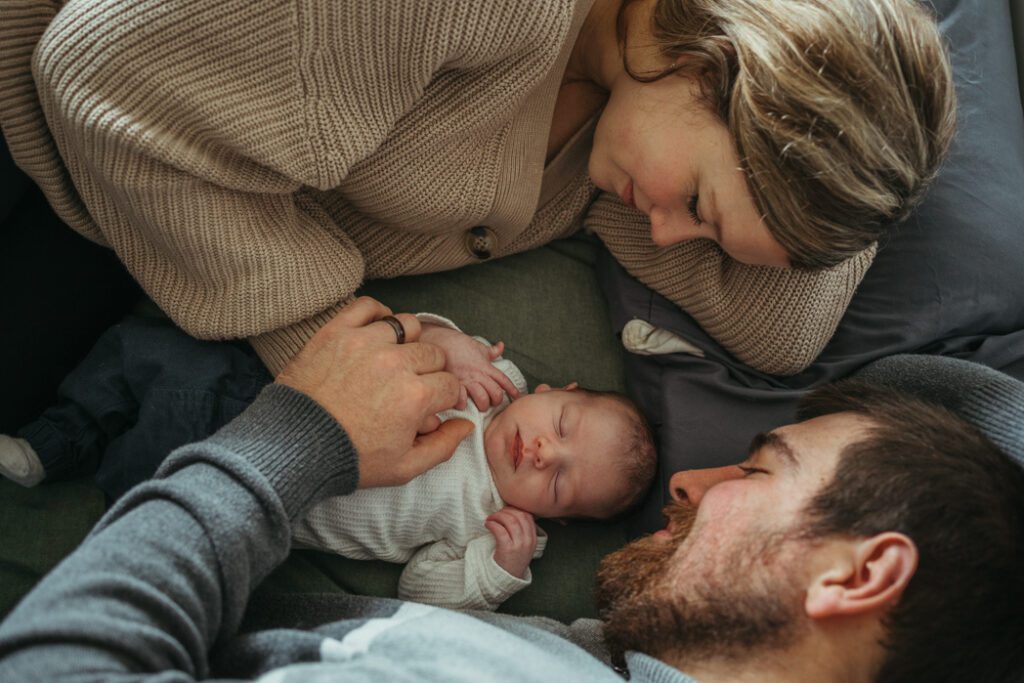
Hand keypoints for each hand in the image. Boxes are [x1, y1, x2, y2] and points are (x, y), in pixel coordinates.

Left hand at [276, 296, 473, 488]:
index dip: (444, 398)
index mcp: (416, 397)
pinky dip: (377, 314)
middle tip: (410, 387)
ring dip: (407, 342)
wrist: (295, 446)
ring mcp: (365, 343)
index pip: (450, 385)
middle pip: (433, 355)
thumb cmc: (350, 458)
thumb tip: (466, 425)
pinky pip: (368, 306)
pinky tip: (375, 332)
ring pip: (406, 325)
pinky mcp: (337, 332)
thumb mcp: (404, 468)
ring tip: (394, 359)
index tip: (431, 405)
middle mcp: (395, 364)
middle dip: (430, 373)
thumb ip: (443, 447)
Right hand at [419, 323, 519, 410]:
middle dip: (496, 401)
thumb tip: (501, 346)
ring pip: (482, 398)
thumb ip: (491, 351)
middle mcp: (478, 375)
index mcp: (486, 366)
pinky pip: (461, 399)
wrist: (440, 341)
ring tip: (479, 405)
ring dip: (482, 404)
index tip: (517, 397)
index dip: (512, 390)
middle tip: (492, 402)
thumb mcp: (478, 346)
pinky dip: (462, 404)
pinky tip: (462, 404)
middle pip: (495, 393)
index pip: (503, 380)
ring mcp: (466, 380)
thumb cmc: (458, 344)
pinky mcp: (453, 384)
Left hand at [485, 506, 536, 578]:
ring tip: (490, 519)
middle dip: (505, 511)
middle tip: (496, 514)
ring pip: (510, 520)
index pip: (527, 515)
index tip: (505, 511)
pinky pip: (500, 530)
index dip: (515, 509)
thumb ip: (521, 531)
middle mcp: (528, 541)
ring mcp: (519, 545)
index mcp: (533, 538)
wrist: (506, 579)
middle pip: (519, 515)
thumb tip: (511, 512)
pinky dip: (492, 524)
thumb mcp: (522, 546)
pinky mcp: (508, 550)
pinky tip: (487, 525)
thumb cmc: (511, 560)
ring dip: (497, 516)